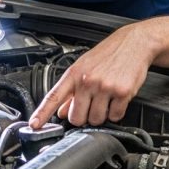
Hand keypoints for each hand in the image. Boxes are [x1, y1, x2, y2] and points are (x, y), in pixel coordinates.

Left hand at [29, 24, 155, 127]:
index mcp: (74, 74)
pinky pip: (115, 116)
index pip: (53, 97)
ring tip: (105, 99)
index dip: (42, 113)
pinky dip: (116, 112)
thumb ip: (71, 90)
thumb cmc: (109, 54)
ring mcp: (104, 87)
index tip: (33, 125)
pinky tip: (117, 100)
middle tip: (90, 106)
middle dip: (83, 117)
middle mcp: (87, 80)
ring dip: (101, 115)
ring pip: (96, 120)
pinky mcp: (122, 92)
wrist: (135, 43)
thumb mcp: (84, 67)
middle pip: (76, 118)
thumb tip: (60, 111)